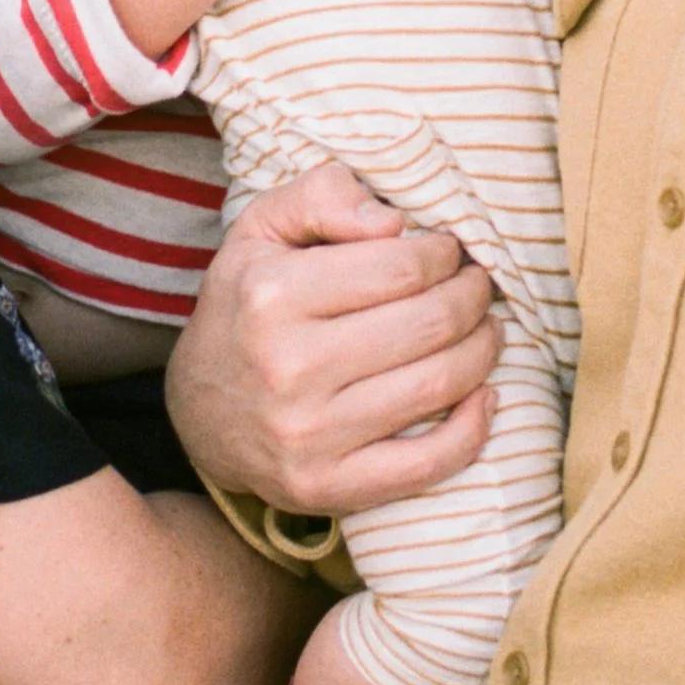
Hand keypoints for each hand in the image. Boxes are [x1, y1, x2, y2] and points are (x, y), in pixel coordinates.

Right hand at [166, 163, 499, 517]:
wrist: (198, 412)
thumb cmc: (246, 306)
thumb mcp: (262, 229)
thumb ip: (323, 196)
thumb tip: (394, 222)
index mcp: (273, 295)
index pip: (401, 267)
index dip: (443, 254)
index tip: (448, 251)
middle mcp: (288, 368)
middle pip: (429, 324)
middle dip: (472, 297)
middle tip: (478, 286)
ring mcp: (308, 436)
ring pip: (438, 385)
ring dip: (483, 351)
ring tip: (486, 329)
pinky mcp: (326, 488)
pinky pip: (426, 465)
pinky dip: (473, 430)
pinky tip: (485, 397)